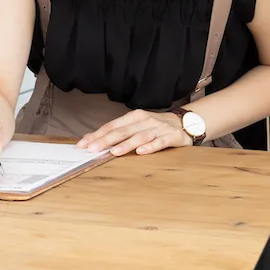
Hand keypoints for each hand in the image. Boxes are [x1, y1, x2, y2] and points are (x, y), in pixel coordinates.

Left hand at [76, 110, 191, 156]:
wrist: (186, 122)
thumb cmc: (156, 126)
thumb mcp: (137, 126)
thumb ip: (118, 132)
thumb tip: (92, 140)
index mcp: (135, 117)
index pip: (113, 126)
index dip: (97, 135)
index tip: (83, 144)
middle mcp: (146, 120)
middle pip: (123, 131)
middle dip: (106, 140)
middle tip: (92, 148)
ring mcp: (159, 128)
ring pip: (140, 136)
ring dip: (126, 144)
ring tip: (114, 152)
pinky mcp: (172, 137)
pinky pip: (160, 142)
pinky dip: (150, 147)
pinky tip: (141, 152)